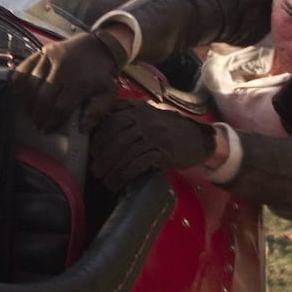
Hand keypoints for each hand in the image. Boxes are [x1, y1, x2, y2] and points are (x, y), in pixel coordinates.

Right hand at [11, 30, 126, 131]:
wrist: (99, 47)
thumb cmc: (100, 75)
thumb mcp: (108, 94)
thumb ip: (97, 112)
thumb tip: (81, 128)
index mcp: (81, 82)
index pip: (60, 107)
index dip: (51, 121)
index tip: (46, 130)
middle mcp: (64, 68)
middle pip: (43, 97)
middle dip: (38, 114)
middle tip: (36, 124)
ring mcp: (51, 58)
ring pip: (32, 83)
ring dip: (28, 101)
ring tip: (29, 112)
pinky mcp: (42, 51)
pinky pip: (24, 67)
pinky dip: (18, 81)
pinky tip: (18, 93)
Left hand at [90, 99, 215, 189]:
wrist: (199, 138)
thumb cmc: (169, 129)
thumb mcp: (148, 114)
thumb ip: (127, 113)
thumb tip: (100, 122)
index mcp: (139, 110)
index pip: (112, 121)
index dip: (99, 138)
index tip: (92, 153)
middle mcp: (146, 120)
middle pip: (117, 138)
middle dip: (103, 157)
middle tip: (96, 171)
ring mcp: (155, 136)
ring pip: (126, 152)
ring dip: (113, 169)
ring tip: (106, 181)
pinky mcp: (163, 152)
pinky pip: (139, 163)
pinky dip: (126, 174)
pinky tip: (119, 182)